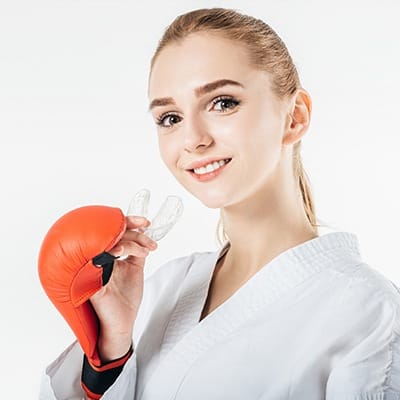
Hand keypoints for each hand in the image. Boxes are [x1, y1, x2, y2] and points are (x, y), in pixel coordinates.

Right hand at [89, 215, 157, 360]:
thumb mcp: (136, 269)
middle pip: (112, 235)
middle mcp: (99, 260)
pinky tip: (122, 252)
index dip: (129, 223)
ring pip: (108, 244)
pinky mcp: (92, 280)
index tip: (146, 223)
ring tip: (145, 251)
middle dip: (135, 234)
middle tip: (149, 244)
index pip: (114, 233)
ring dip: (130, 242)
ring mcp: (95, 269)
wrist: (123, 322)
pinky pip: (98, 261)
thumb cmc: (126, 298)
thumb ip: (138, 252)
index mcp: (107, 256)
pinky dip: (112, 253)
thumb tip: (144, 235)